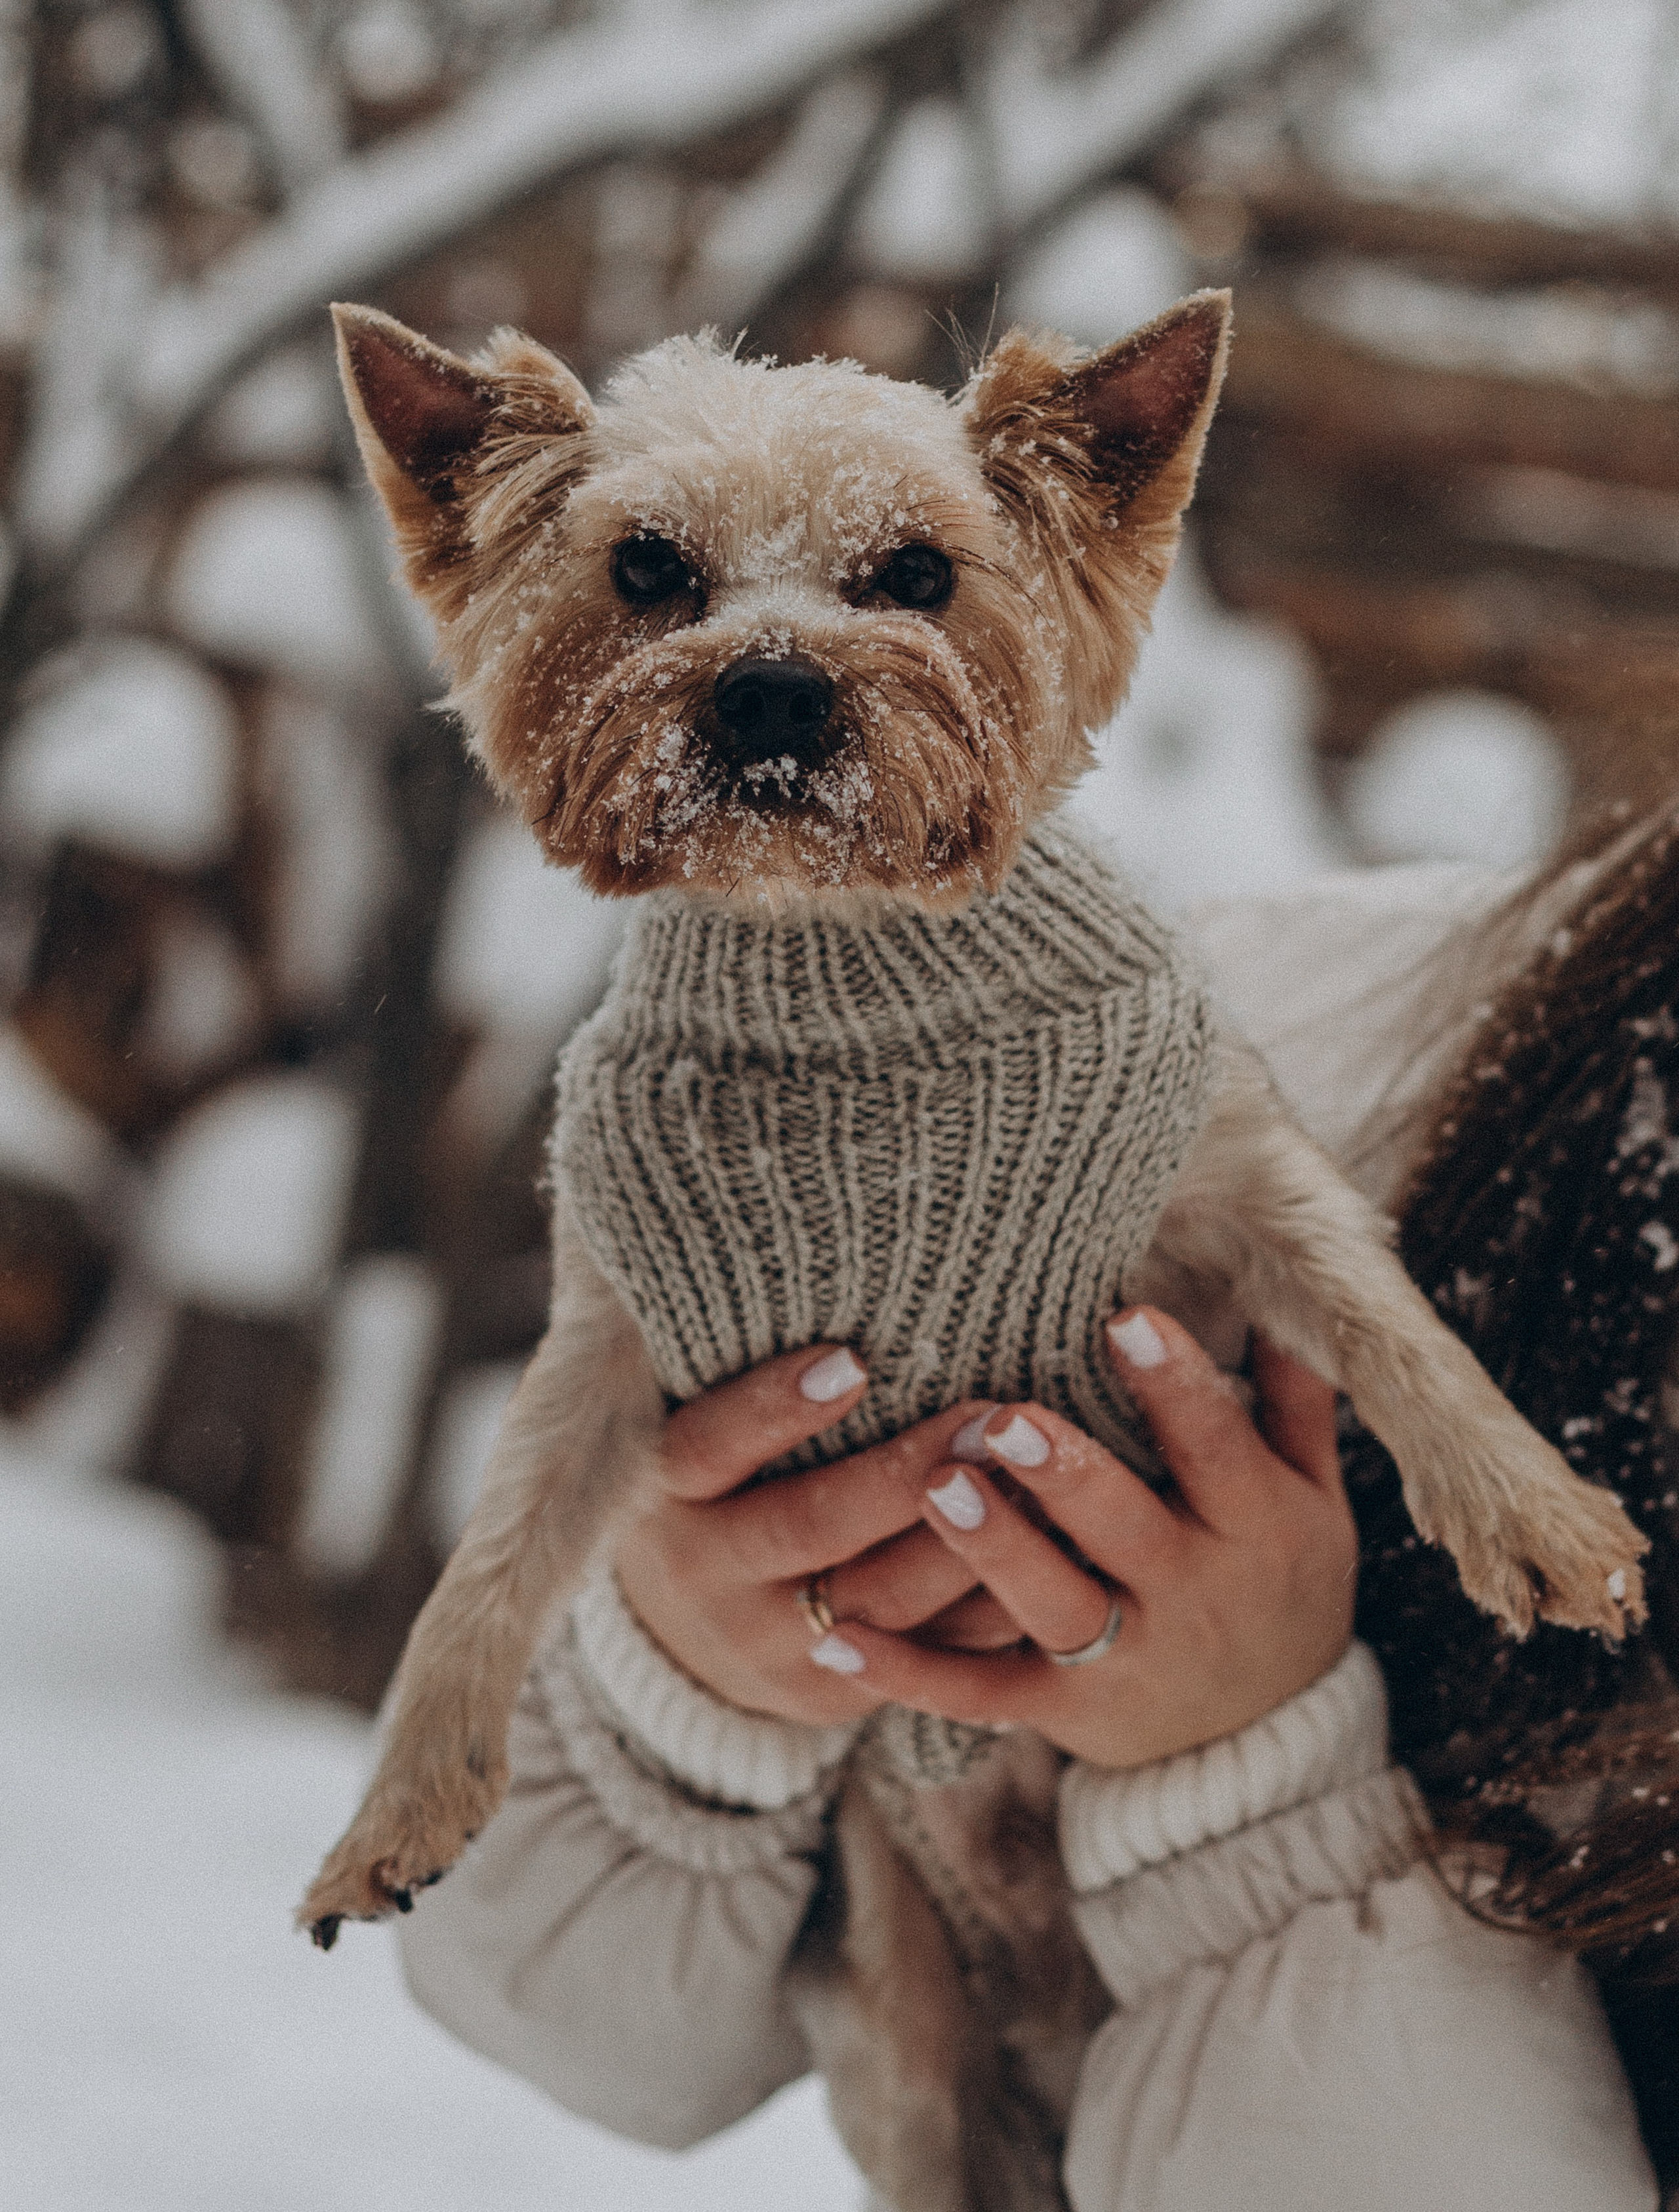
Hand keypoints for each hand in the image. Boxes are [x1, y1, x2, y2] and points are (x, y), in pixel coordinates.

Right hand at [616, 1346, 1010, 1727]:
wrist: (690, 1635)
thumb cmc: (720, 1487)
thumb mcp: (708, 1435)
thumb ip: (757, 1380)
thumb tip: (845, 1289)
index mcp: (669, 1495)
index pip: (711, 1447)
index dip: (773, 1408)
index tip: (852, 1357)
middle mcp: (710, 1578)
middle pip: (812, 1527)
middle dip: (908, 1474)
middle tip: (990, 1416)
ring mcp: (771, 1648)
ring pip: (882, 1601)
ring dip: (967, 1542)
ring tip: (1038, 1479)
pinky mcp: (832, 1694)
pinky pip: (924, 1656)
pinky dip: (989, 1608)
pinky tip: (1046, 1556)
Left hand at [807, 1309, 1357, 1768]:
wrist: (1271, 1740)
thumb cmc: (1280, 1580)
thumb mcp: (1312, 1495)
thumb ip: (1295, 1400)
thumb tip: (1286, 1298)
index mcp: (1252, 1523)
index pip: (1215, 1444)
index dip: (1174, 1384)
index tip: (1124, 1318)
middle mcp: (1189, 1592)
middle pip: (1123, 1527)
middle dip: (1066, 1472)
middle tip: (1006, 1415)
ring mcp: (1125, 1658)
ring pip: (1052, 1606)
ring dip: (993, 1552)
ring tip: (936, 1488)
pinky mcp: (1065, 1714)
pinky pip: (981, 1696)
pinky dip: (910, 1673)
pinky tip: (837, 1636)